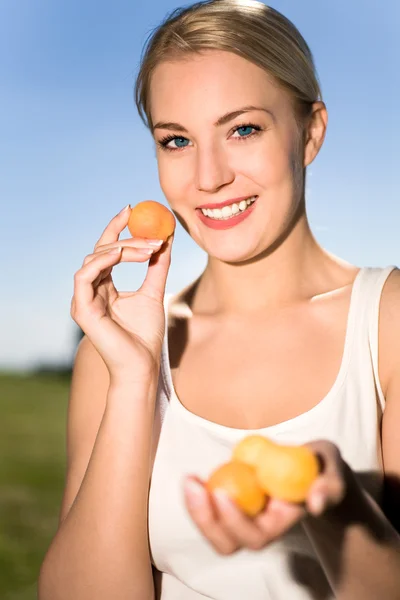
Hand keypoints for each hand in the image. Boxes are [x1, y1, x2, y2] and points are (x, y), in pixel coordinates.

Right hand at [70, 204, 172, 381]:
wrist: (142, 365)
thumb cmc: (145, 336)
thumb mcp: (154, 293)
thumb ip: (157, 268)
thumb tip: (167, 240)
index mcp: (104, 287)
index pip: (107, 250)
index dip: (117, 228)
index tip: (133, 208)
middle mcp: (91, 291)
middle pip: (101, 251)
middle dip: (123, 234)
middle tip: (145, 224)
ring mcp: (83, 300)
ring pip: (93, 259)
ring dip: (120, 247)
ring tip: (147, 247)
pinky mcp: (81, 310)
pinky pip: (84, 276)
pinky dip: (101, 261)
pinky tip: (121, 253)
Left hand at [183, 440, 347, 554]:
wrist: (311, 465)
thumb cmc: (321, 467)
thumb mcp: (332, 469)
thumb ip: (330, 485)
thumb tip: (316, 503)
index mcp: (282, 522)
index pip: (256, 536)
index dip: (235, 521)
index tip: (221, 492)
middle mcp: (260, 526)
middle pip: (227, 543)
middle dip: (205, 520)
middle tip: (193, 486)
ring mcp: (243, 515)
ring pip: (213, 530)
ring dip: (195, 509)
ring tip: (189, 480)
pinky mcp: (231, 499)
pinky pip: (208, 508)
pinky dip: (197, 495)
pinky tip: (192, 478)